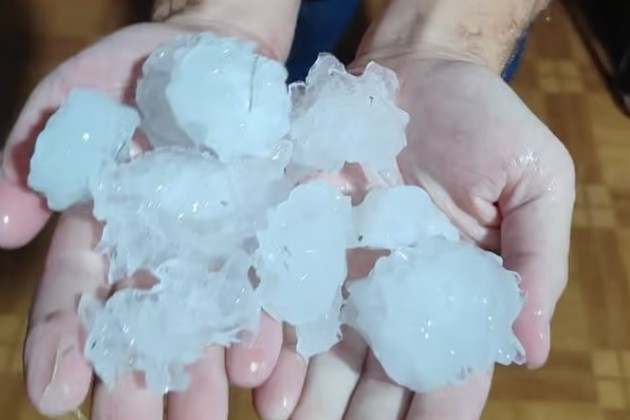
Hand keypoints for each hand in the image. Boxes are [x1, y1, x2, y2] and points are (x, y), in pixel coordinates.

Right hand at [10, 4, 299, 416]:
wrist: (216, 48)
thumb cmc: (133, 74)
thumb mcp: (69, 103)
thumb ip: (30, 161)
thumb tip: (2, 230)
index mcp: (108, 228)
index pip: (78, 293)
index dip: (63, 341)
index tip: (54, 394)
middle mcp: (162, 250)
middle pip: (148, 322)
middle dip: (141, 378)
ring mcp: (219, 244)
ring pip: (210, 317)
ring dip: (208, 368)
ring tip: (207, 414)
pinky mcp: (270, 228)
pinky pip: (271, 280)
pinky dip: (270, 322)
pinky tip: (267, 366)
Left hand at [252, 57, 574, 418]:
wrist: (422, 70)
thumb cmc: (488, 123)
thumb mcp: (533, 184)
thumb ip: (534, 266)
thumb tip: (534, 351)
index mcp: (455, 287)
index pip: (448, 367)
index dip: (437, 413)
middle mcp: (396, 288)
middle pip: (378, 371)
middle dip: (359, 417)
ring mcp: (346, 264)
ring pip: (326, 347)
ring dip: (307, 393)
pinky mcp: (303, 230)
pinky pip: (284, 290)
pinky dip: (272, 332)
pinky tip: (260, 372)